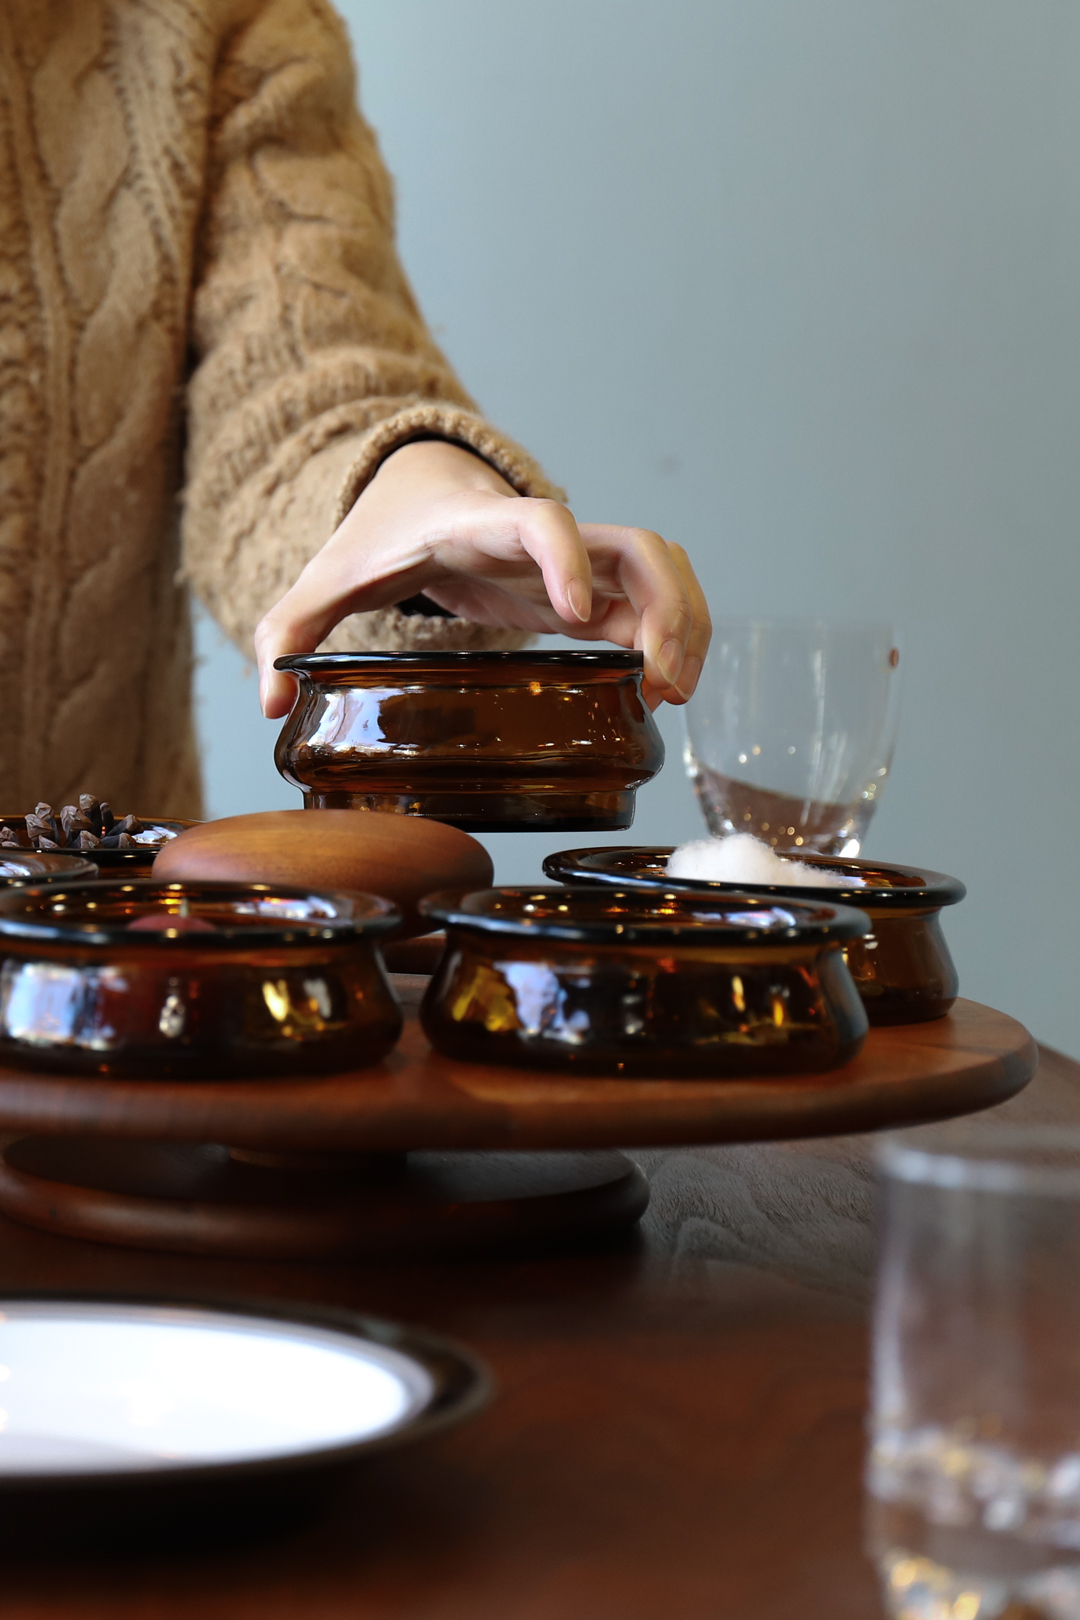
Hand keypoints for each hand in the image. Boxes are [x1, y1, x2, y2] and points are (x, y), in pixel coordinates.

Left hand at [255, 440, 711, 717]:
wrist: (419, 490)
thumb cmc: (379, 534)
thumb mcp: (327, 577)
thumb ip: (286, 627)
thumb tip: (269, 698)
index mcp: (480, 525)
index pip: (541, 521)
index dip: (565, 558)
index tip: (576, 614)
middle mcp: (544, 537)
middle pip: (637, 545)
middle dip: (665, 609)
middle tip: (660, 683)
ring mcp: (577, 559)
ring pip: (662, 570)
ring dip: (685, 625)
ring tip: (673, 696)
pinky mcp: (590, 589)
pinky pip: (654, 603)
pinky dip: (673, 639)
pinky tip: (662, 693)